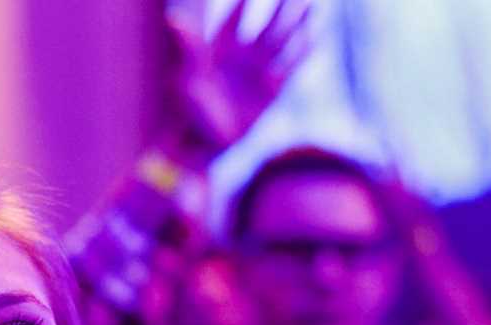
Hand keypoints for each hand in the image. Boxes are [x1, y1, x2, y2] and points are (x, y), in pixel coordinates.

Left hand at [164, 0, 311, 165]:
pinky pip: (290, 67)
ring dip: (298, 23)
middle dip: (282, 7)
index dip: (244, 3)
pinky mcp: (270, 92)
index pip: (236, 18)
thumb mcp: (189, 76)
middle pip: (267, 25)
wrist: (202, 145)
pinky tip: (317, 36)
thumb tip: (174, 17)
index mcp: (220, 50)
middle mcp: (242, 58)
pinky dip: (303, 52)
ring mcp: (257, 74)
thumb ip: (189, 46)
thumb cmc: (190, 112)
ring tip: (312, 4)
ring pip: (282, 42)